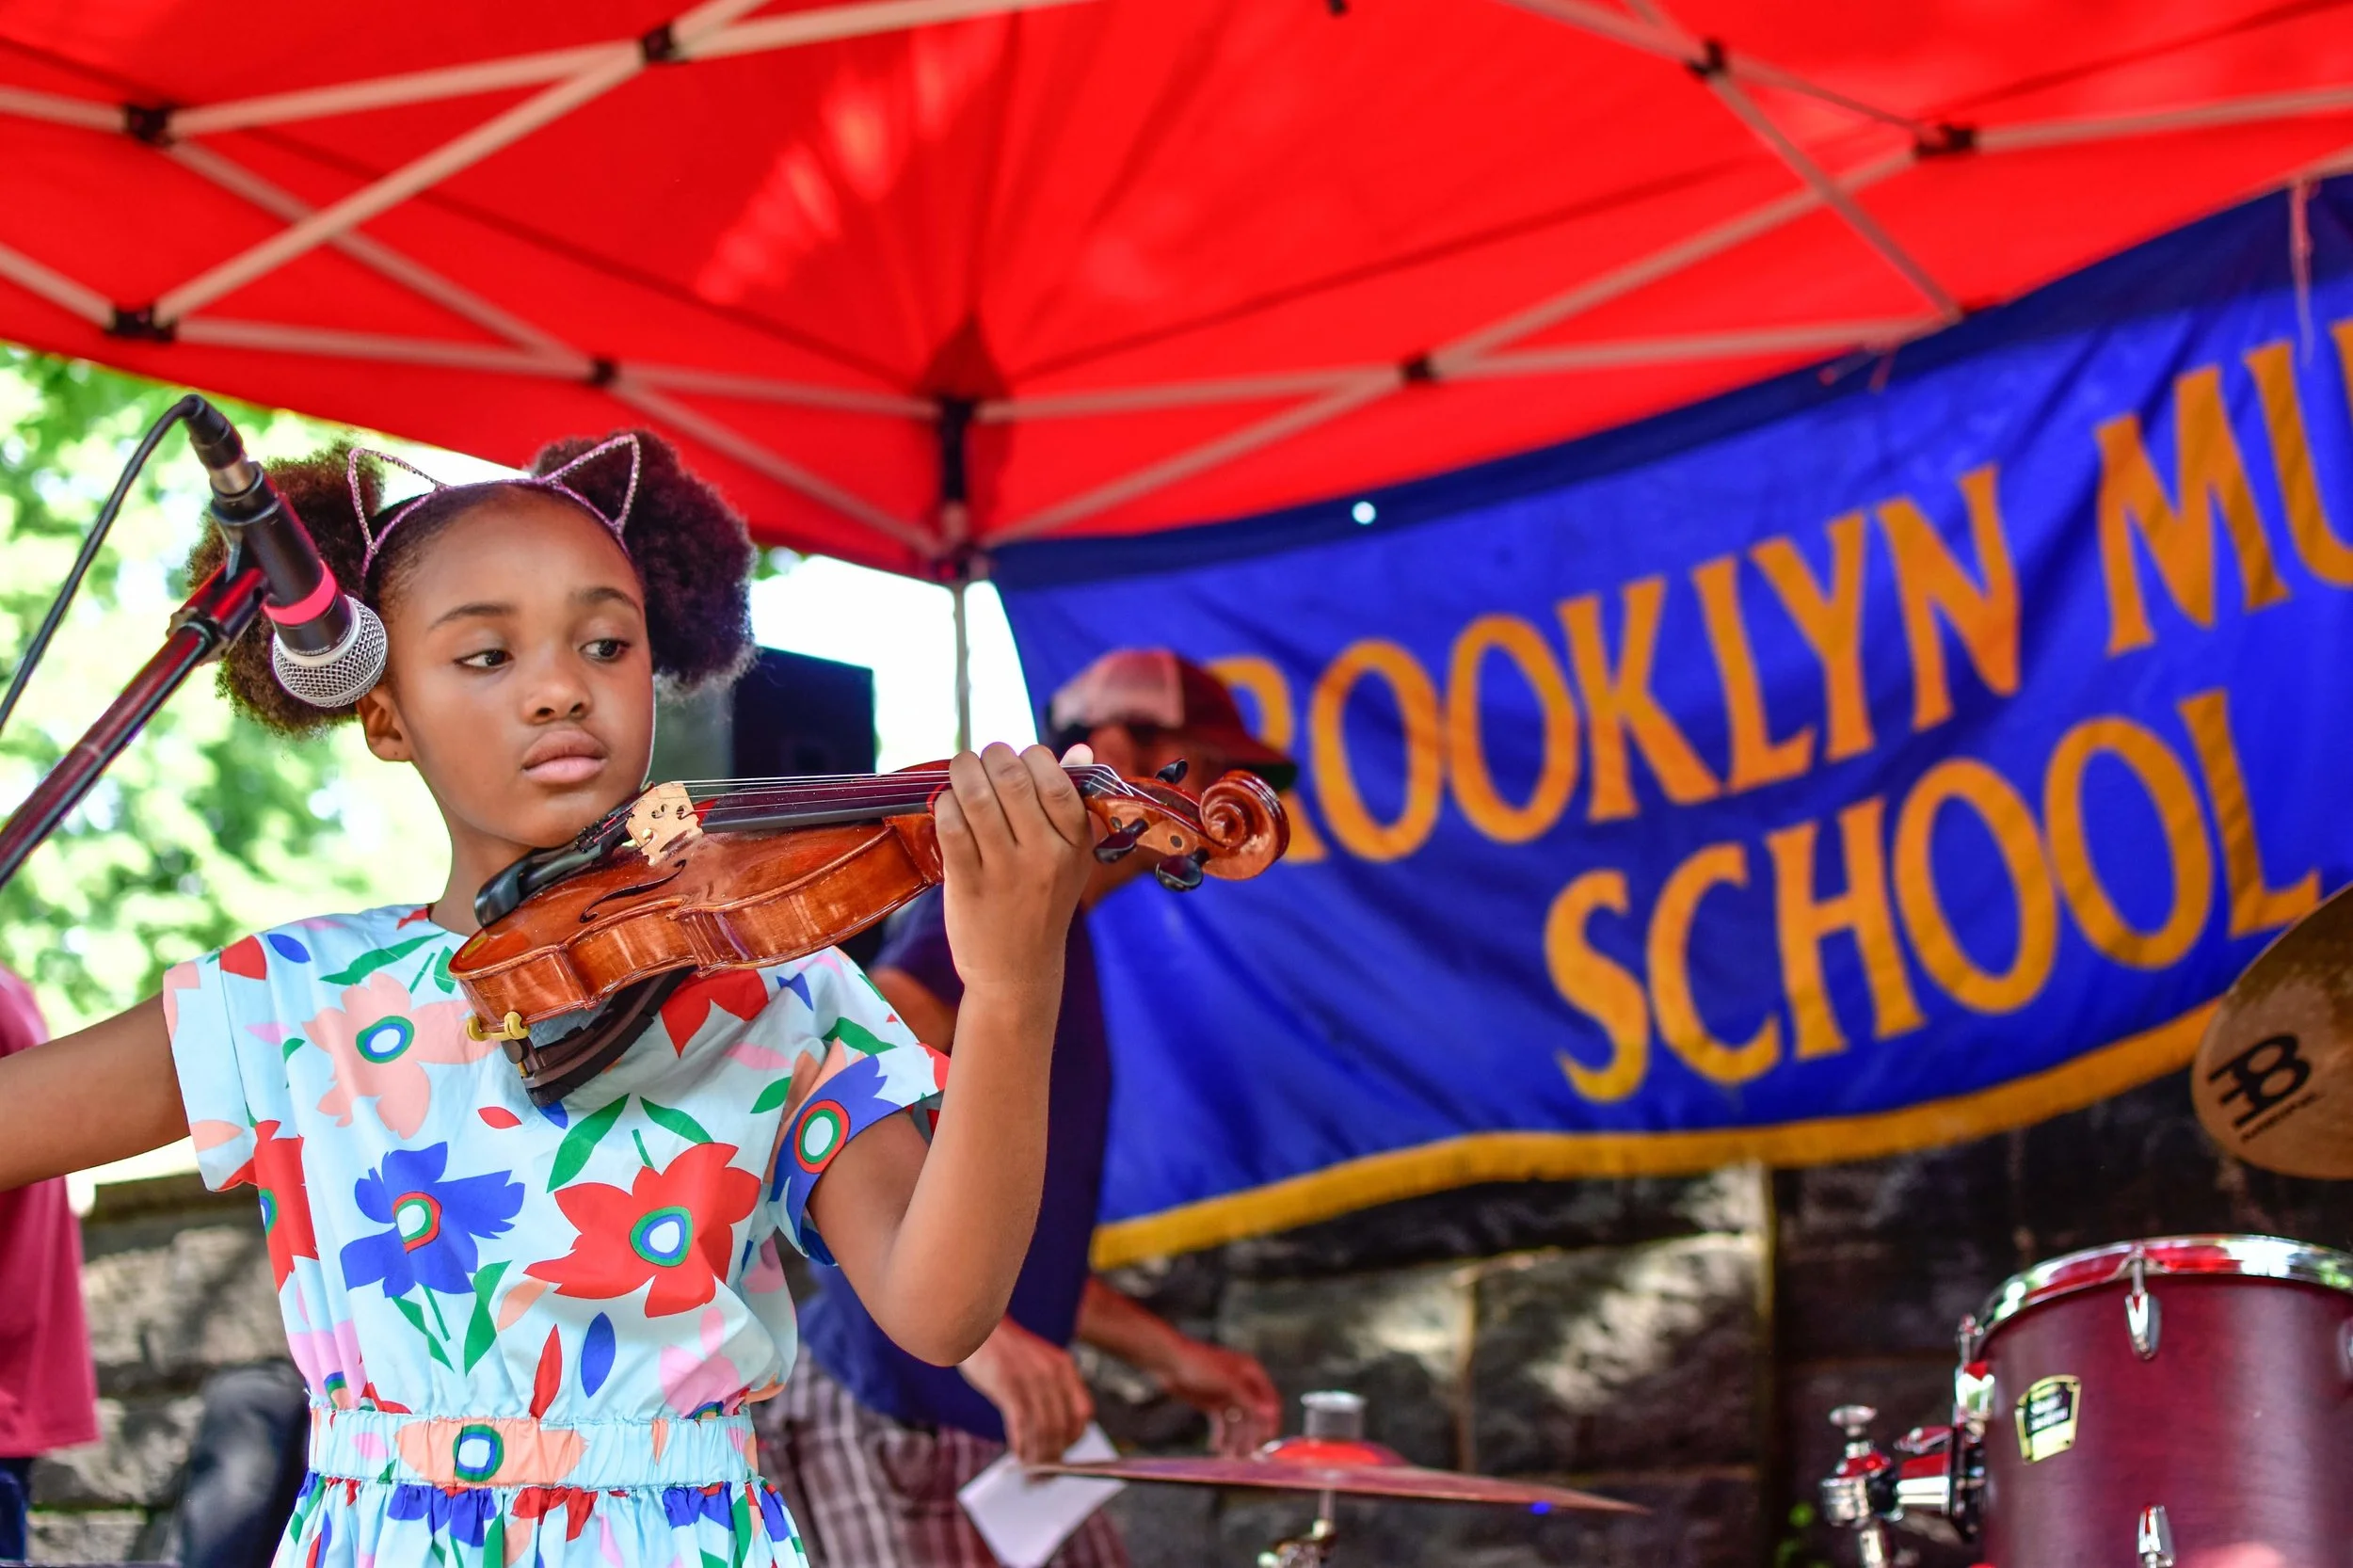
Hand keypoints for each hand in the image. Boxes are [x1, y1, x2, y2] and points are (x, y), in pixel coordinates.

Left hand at [934, 743, 1096, 1003]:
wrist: (1018, 972)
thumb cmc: (1044, 905)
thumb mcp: (1073, 859)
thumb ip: (1074, 804)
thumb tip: (1081, 750)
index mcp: (1075, 844)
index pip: (1055, 780)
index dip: (1031, 756)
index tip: (1018, 760)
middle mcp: (1044, 855)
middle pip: (1012, 780)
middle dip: (990, 756)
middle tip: (981, 759)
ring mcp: (1005, 871)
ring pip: (977, 799)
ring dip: (962, 772)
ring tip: (960, 771)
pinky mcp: (968, 885)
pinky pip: (951, 828)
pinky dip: (944, 805)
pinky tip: (946, 803)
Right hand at [960, 1317, 1094, 1464]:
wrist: (978, 1325)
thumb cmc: (1003, 1350)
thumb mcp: (1036, 1363)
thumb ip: (1047, 1389)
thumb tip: (1050, 1432)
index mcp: (1064, 1367)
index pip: (1083, 1413)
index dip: (1075, 1439)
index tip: (1064, 1455)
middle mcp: (1052, 1374)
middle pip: (1063, 1427)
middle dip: (1055, 1458)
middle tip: (1045, 1477)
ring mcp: (1031, 1379)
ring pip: (1043, 1430)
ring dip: (1038, 1459)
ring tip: (1031, 1475)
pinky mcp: (1009, 1385)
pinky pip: (1021, 1424)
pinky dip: (1021, 1446)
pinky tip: (1017, 1458)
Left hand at [1156, 1337, 1281, 1457]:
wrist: (1169, 1361)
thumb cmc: (1200, 1364)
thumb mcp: (1228, 1382)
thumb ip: (1249, 1400)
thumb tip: (1272, 1413)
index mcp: (1251, 1373)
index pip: (1269, 1400)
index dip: (1270, 1420)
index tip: (1267, 1439)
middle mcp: (1242, 1385)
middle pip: (1253, 1415)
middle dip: (1250, 1435)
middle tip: (1245, 1454)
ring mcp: (1227, 1395)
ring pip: (1237, 1422)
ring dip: (1235, 1440)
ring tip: (1229, 1456)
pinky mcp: (1213, 1403)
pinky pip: (1222, 1423)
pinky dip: (1220, 1436)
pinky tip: (1215, 1447)